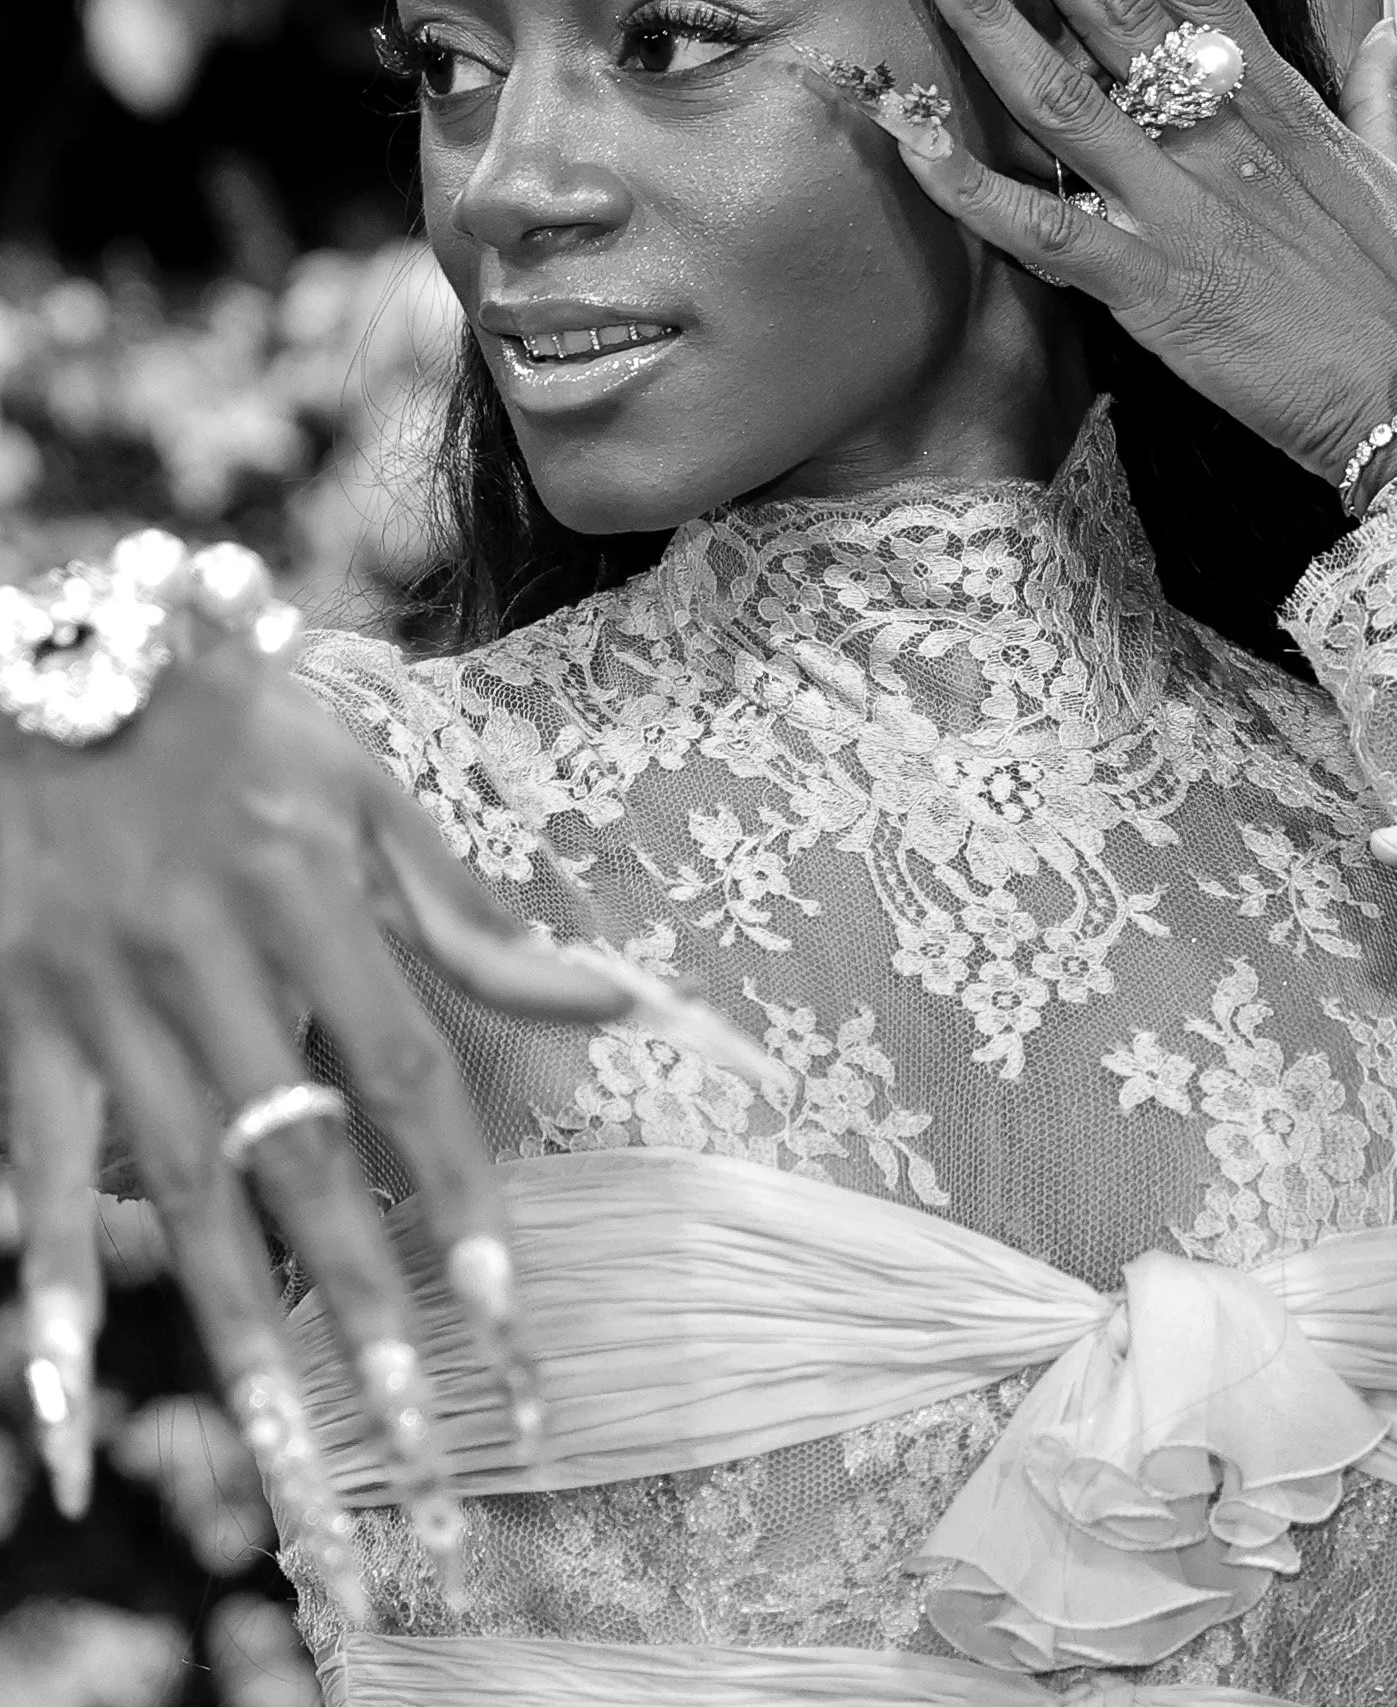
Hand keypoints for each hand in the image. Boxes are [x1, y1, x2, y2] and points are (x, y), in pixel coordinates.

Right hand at [0, 626, 757, 1612]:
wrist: (60, 659)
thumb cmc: (236, 721)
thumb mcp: (365, 781)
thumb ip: (468, 908)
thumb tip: (613, 997)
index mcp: (309, 890)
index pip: (400, 1074)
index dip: (454, 1194)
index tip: (501, 1307)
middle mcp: (206, 957)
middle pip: (297, 1160)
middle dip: (365, 1306)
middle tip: (422, 1440)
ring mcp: (102, 997)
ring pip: (177, 1194)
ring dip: (237, 1337)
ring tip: (294, 1462)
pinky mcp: (18, 1020)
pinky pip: (32, 1175)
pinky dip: (43, 1294)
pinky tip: (57, 1413)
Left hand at [830, 0, 1396, 509]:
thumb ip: (1382, 88)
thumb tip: (1385, 25)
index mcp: (1274, 87)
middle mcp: (1218, 126)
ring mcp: (1179, 203)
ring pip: (1060, 86)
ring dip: (983, 3)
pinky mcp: (1151, 290)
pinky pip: (1040, 229)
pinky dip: (966, 185)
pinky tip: (899, 131)